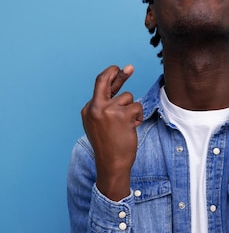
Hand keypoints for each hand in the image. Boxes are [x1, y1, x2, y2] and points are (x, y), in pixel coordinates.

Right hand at [81, 64, 142, 200]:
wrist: (111, 165)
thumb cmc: (109, 147)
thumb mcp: (102, 125)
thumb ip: (108, 107)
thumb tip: (119, 91)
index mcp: (88, 110)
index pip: (100, 87)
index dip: (112, 77)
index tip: (119, 69)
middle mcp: (95, 107)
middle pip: (105, 80)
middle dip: (117, 72)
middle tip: (129, 67)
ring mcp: (107, 110)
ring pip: (128, 97)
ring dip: (132, 110)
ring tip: (127, 126)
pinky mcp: (122, 115)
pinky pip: (137, 107)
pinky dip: (138, 117)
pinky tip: (132, 127)